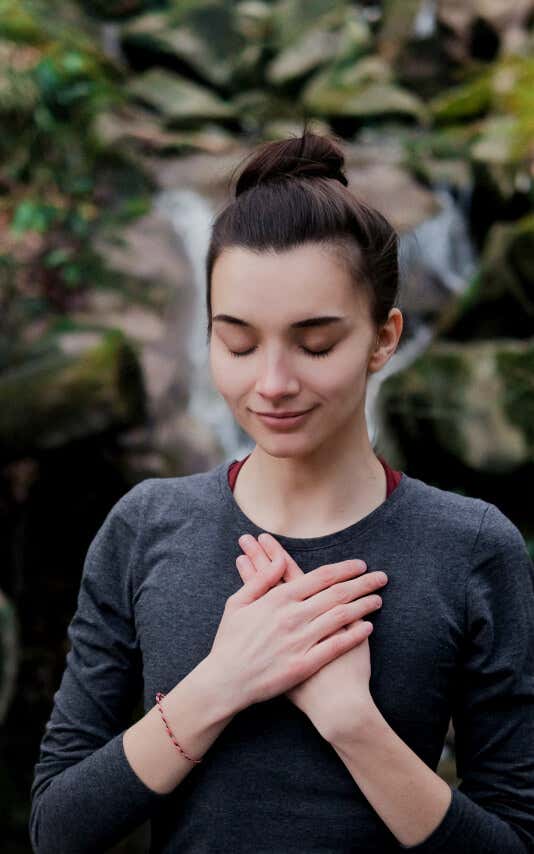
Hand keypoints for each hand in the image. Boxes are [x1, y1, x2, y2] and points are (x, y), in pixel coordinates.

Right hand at [235, 532, 386, 742]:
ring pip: (340, 617)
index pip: (319, 577)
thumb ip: (260, 579)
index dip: (344, 569)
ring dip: (363, 605)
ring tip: (379, 599)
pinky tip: (368, 627)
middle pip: (336, 593)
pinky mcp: (304, 665)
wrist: (225, 682)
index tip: (360, 565)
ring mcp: (299, 641)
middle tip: (381, 577)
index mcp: (277, 599)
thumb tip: (280, 560)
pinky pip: (335, 646)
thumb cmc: (229, 642)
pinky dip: (354, 634)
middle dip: (362, 583)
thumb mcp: (236, 603)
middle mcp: (291, 617)